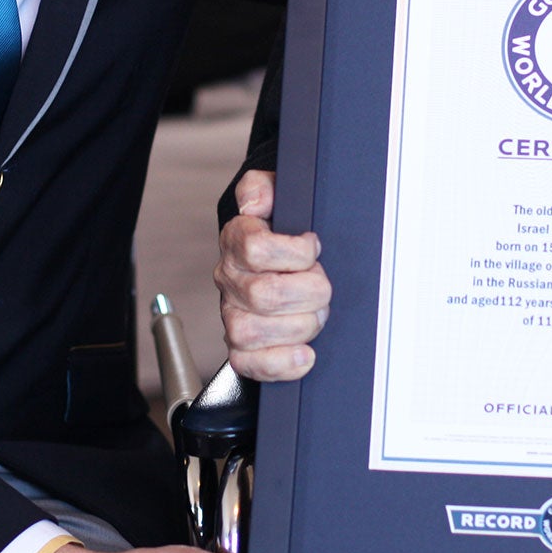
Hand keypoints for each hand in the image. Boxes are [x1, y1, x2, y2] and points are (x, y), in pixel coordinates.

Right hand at [214, 170, 330, 380]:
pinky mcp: (241, 349)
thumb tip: (254, 203)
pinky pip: (250, 364)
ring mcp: (232, 315)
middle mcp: (229, 279)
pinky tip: (305, 353)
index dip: (296, 252)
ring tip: (315, 313)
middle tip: (322, 286)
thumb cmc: (284, 228)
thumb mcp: (279, 195)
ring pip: (255, 332)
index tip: (313, 248)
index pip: (256, 250)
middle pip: (264, 295)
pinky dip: (282, 364)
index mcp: (237, 240)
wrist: (276, 257)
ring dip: (300, 325)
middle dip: (308, 292)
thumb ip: (263, 187)